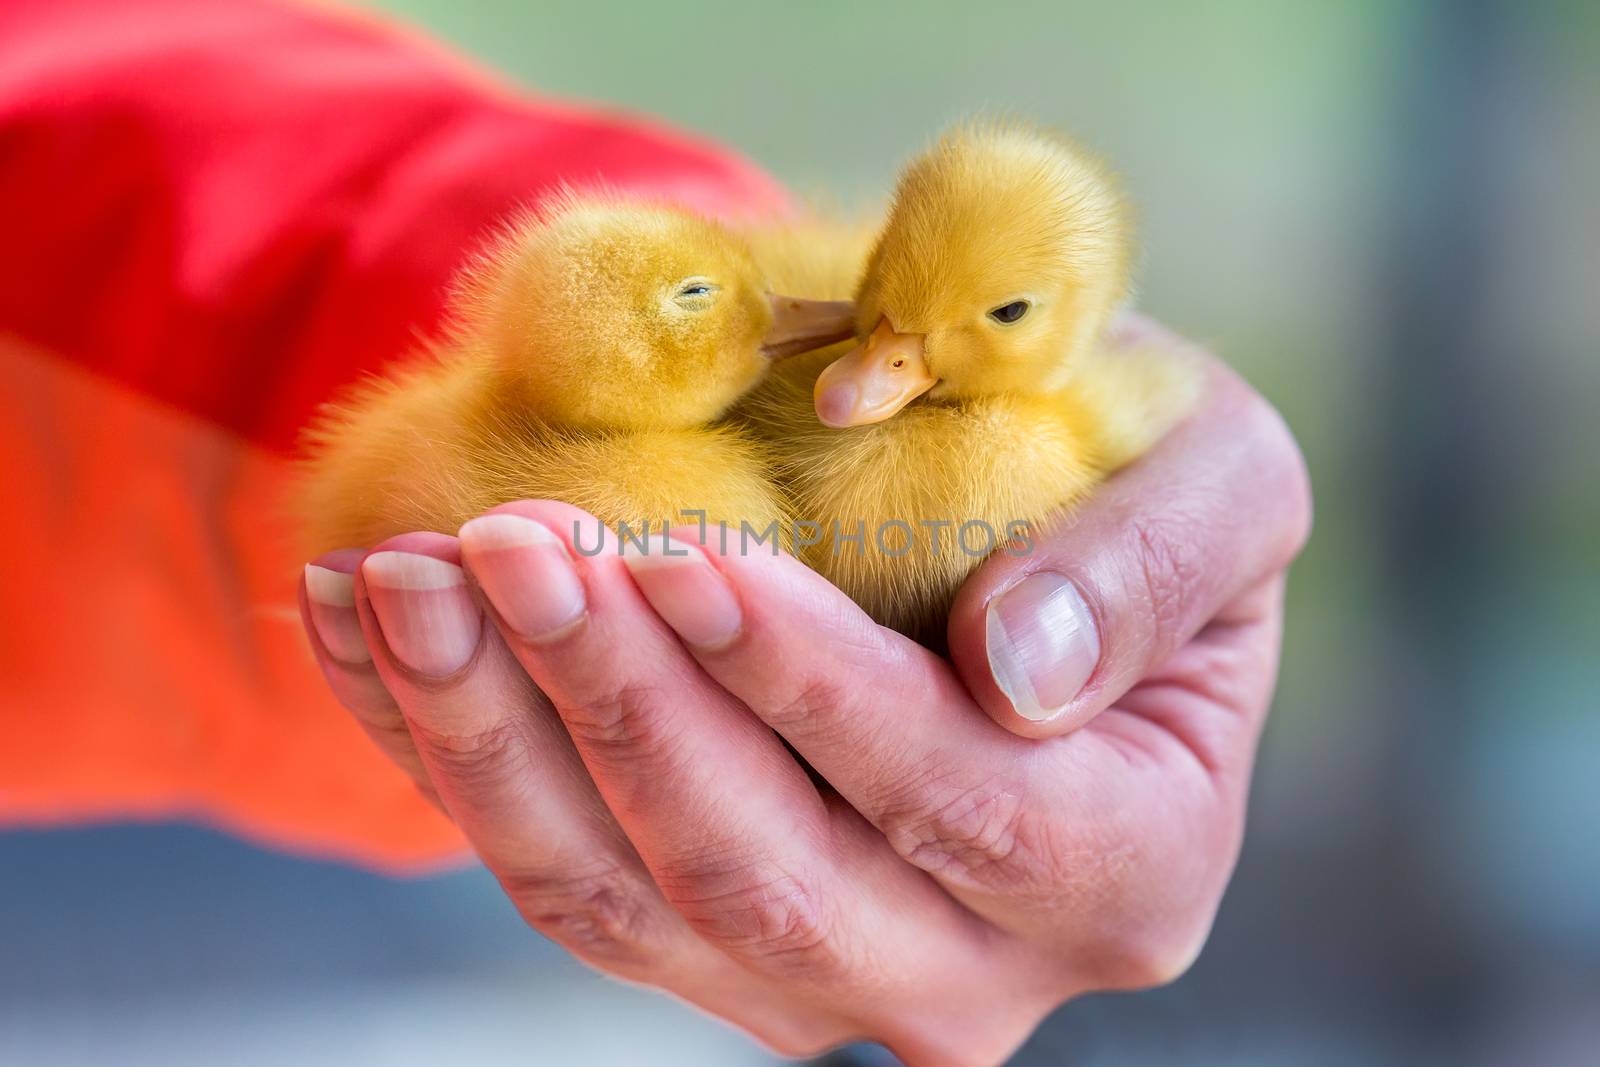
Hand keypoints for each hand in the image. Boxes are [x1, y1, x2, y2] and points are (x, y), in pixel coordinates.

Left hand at [298, 317, 1309, 1064]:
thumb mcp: (1215, 477)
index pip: (961, 798)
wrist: (1028, 541)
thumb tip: (1025, 667)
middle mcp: (975, 965)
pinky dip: (451, 751)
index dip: (809, 685)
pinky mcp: (704, 945)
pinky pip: (557, 873)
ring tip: (405, 576)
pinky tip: (374, 626)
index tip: (678, 550)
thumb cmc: (1129, 483)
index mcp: (1131, 863)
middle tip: (505, 542)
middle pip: (765, 877)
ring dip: (495, 736)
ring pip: (626, 900)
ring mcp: (824, 977)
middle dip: (620, 704)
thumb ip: (1158, 564)